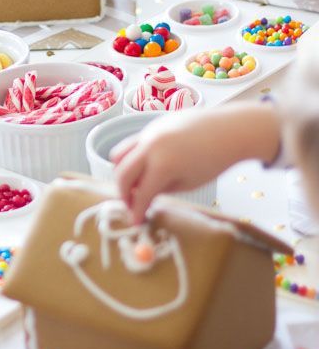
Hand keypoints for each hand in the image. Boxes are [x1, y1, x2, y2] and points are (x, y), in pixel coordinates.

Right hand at [110, 104, 280, 223]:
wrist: (229, 130)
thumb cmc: (214, 160)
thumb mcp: (188, 183)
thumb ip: (162, 189)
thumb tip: (143, 195)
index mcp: (163, 165)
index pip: (141, 194)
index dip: (136, 211)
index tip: (134, 222)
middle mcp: (150, 146)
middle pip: (122, 174)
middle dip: (123, 193)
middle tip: (130, 205)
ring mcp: (148, 132)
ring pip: (118, 155)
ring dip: (122, 173)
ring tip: (134, 185)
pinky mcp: (151, 125)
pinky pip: (131, 144)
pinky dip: (132, 158)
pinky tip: (146, 168)